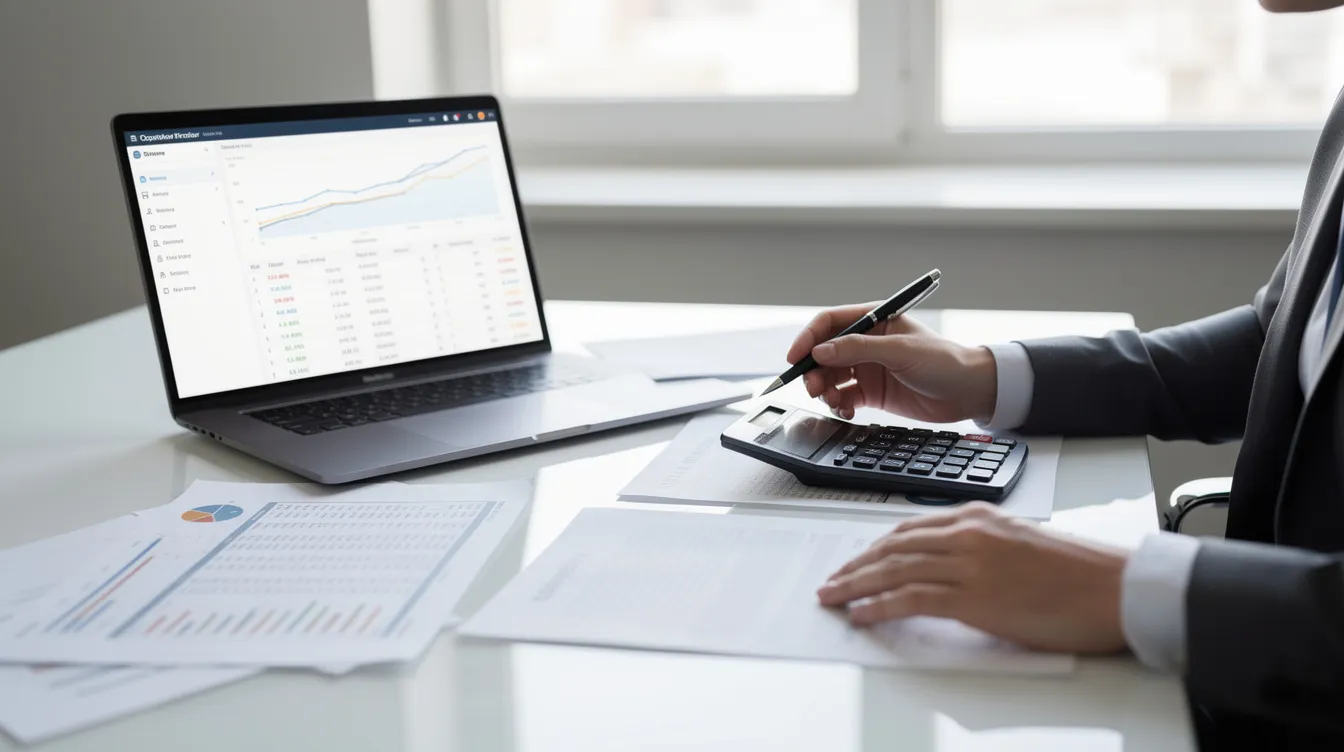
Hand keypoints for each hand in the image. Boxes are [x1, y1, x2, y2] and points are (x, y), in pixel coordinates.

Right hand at [786, 305, 997, 423]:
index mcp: (874, 321)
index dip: (808, 338)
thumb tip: (821, 351)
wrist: (970, 392)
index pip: (830, 323)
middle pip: (824, 353)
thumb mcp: (901, 351)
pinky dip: (839, 405)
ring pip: (830, 377)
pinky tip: (847, 411)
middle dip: (813, 370)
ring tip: (831, 401)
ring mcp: (868, 368)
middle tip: (813, 388)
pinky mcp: (872, 393)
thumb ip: (858, 349)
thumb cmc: (945, 362)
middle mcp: (867, 343)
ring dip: (824, 390)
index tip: (795, 357)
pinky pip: (843, 397)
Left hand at [815, 503, 1128, 653]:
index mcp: (978, 517)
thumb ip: (984, 547)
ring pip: (894, 570)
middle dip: (856, 566)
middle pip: (893, 548)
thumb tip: (953, 569)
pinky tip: (861, 614)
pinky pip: (910, 599)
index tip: (857, 560)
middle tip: (832, 581)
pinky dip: (878, 607)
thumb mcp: (1022, 543)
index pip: (910, 529)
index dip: (876, 547)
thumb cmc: (1081, 573)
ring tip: (833, 598)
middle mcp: (967, 534)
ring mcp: (968, 564)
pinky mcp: (973, 597)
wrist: (1116, 588)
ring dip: (856, 586)